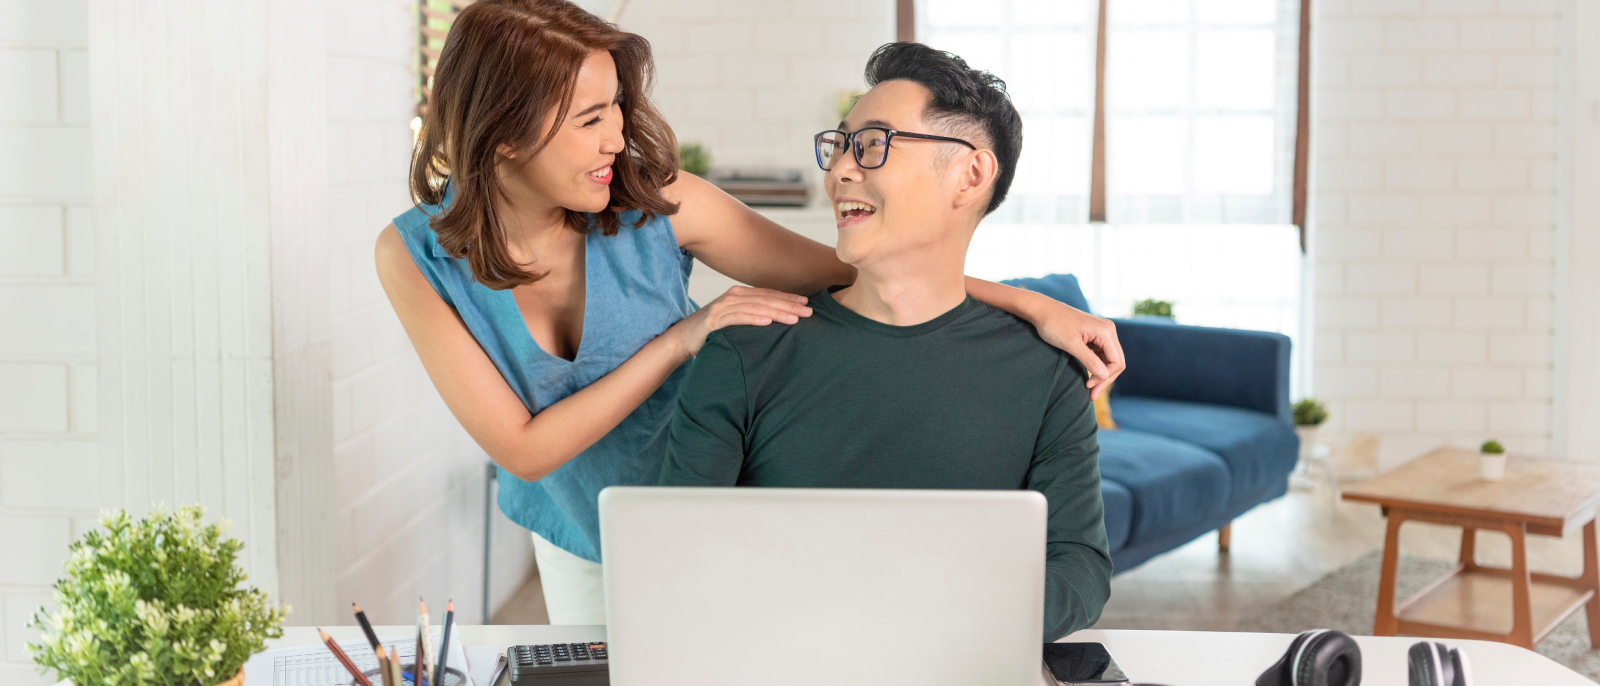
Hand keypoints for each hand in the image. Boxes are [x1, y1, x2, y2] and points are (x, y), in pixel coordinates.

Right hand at [668, 286, 812, 359]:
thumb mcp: (735, 320)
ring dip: (777, 313)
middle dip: (789, 306)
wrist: (683, 337)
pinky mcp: (714, 320)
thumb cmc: (713, 331)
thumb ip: (752, 316)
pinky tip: (767, 322)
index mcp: (740, 294)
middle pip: (766, 300)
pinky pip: (738, 318)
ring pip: (756, 308)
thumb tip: (777, 322)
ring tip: (794, 319)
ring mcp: (723, 307)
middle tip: (809, 313)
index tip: (807, 304)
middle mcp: (733, 296)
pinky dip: (753, 319)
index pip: (769, 295)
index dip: (788, 299)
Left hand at [1033, 302, 1125, 399]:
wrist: (1042, 310)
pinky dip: (1097, 366)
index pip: (1117, 362)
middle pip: (1116, 362)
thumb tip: (1104, 375)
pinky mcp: (1095, 336)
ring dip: (1102, 374)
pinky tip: (1089, 375)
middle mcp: (1108, 331)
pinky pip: (1102, 355)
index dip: (1105, 378)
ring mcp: (1102, 333)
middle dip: (1105, 379)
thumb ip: (1089, 360)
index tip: (1088, 385)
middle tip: (1091, 394)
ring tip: (1090, 388)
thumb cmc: (1054, 325)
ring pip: (1110, 360)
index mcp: (1106, 331)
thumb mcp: (1070, 344)